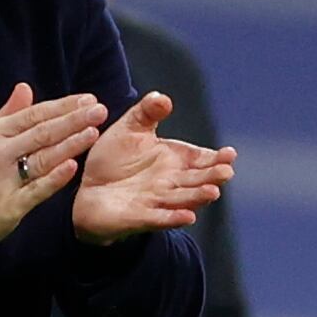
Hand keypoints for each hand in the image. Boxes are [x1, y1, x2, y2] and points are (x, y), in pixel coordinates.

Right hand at [0, 83, 107, 255]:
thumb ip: (5, 117)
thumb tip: (25, 88)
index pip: (32, 115)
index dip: (61, 106)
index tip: (87, 99)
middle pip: (41, 132)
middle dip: (73, 119)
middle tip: (99, 110)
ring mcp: (2, 180)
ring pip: (41, 158)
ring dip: (69, 144)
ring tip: (93, 132)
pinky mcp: (7, 207)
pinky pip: (34, 191)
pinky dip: (53, 178)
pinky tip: (72, 167)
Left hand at [72, 90, 236, 245]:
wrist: (87, 188)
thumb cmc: (114, 159)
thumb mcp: (130, 129)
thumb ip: (147, 112)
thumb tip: (163, 98)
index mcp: (173, 160)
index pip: (200, 159)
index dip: (216, 158)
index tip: (230, 154)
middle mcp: (170, 182)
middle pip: (197, 180)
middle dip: (212, 177)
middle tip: (226, 172)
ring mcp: (157, 201)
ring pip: (183, 199)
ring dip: (198, 197)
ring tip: (213, 192)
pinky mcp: (139, 217)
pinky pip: (160, 218)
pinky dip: (174, 218)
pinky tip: (188, 217)